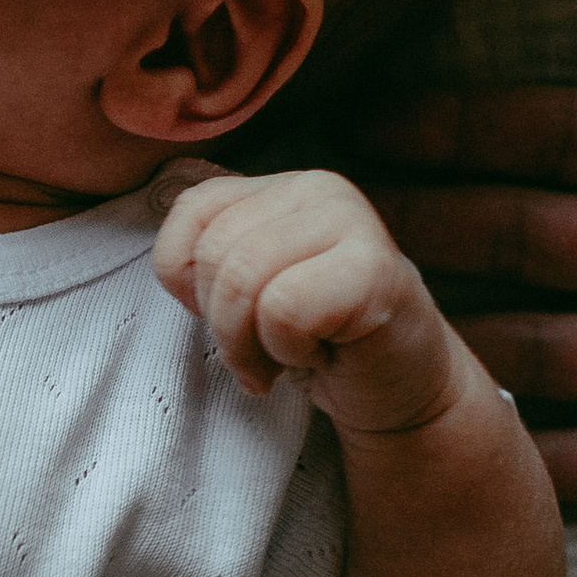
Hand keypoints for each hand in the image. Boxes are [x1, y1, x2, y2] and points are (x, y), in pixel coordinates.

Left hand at [155, 167, 461, 428]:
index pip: (191, 211)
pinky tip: (321, 354)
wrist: (402, 389)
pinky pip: (284, 308)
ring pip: (242, 277)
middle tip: (261, 354)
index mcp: (282, 187)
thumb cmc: (321, 342)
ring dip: (251, 344)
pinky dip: (289, 349)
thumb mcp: (250, 291)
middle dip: (222, 323)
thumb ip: (212, 261)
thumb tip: (174, 269)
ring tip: (286, 359)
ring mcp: (352, 220)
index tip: (225, 317)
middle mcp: (318, 189)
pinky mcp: (374, 268)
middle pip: (213, 252)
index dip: (187, 280)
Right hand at [363, 0, 576, 501]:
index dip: (466, 125)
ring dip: (451, 350)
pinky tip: (455, 469)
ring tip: (338, 352)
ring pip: (545, 349)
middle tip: (298, 234)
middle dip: (414, 232)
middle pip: (523, 240)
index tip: (362, 113)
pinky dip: (538, 468)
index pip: (569, 136)